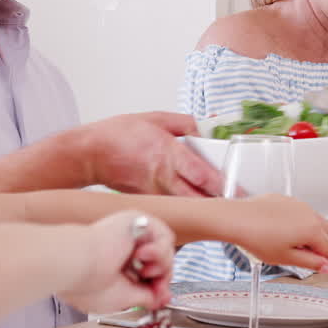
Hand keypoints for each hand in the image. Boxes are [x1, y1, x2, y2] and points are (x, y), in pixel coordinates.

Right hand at [60, 210, 174, 312]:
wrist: (78, 263)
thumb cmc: (89, 282)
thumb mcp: (123, 298)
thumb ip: (145, 297)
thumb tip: (158, 299)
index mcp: (116, 266)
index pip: (148, 276)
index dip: (159, 287)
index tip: (162, 298)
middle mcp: (124, 249)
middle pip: (159, 263)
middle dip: (163, 279)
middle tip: (159, 289)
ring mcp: (131, 235)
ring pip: (164, 251)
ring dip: (162, 265)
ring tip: (145, 270)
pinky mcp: (137, 221)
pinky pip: (164, 235)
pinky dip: (160, 249)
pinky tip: (142, 255)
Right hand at [80, 112, 223, 196]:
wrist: (89, 154)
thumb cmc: (117, 134)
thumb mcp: (155, 118)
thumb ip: (184, 124)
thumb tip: (205, 130)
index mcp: (167, 152)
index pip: (201, 173)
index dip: (222, 184)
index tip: (238, 189)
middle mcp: (162, 175)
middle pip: (197, 197)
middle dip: (218, 201)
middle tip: (236, 202)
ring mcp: (154, 192)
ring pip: (185, 206)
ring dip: (203, 207)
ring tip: (220, 205)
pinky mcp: (147, 201)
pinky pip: (170, 207)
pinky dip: (184, 209)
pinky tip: (194, 207)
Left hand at [217, 195, 327, 271]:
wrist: (236, 219)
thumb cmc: (256, 237)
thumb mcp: (285, 258)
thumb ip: (309, 263)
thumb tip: (324, 266)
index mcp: (311, 230)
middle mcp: (308, 214)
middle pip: (325, 233)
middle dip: (320, 245)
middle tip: (304, 256)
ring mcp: (297, 204)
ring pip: (313, 220)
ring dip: (308, 232)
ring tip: (287, 243)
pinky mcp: (285, 199)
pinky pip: (298, 211)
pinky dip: (296, 222)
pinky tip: (278, 231)